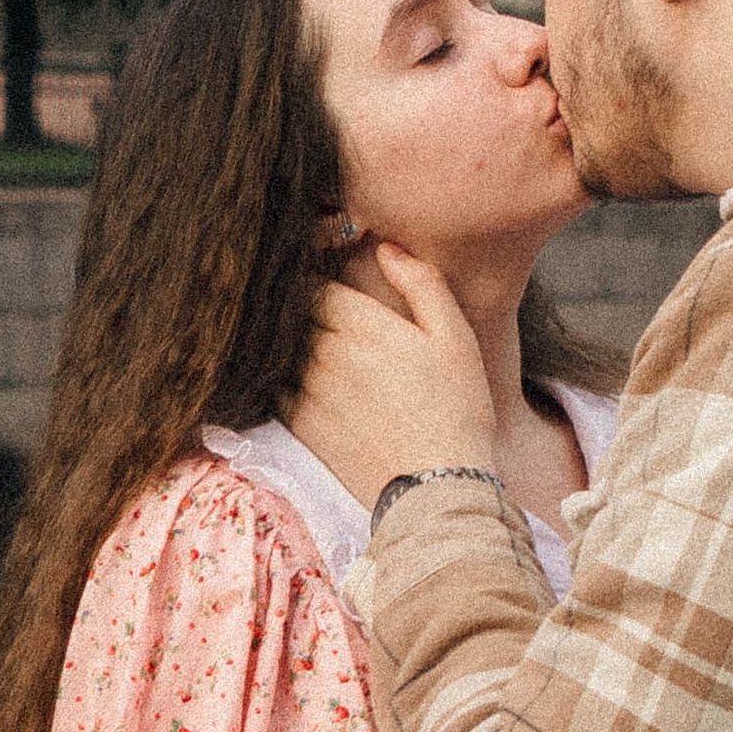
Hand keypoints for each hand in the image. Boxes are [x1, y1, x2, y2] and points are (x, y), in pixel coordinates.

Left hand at [288, 247, 494, 511]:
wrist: (438, 485)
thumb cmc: (456, 407)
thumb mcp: (455, 336)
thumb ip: (421, 283)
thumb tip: (386, 246)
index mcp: (363, 324)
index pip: (315, 285)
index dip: (317, 281)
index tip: (322, 282)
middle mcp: (327, 352)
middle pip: (296, 315)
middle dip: (301, 309)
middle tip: (310, 310)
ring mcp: (310, 390)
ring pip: (282, 350)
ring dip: (288, 343)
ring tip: (303, 345)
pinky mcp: (302, 425)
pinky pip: (275, 388)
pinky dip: (280, 379)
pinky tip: (299, 382)